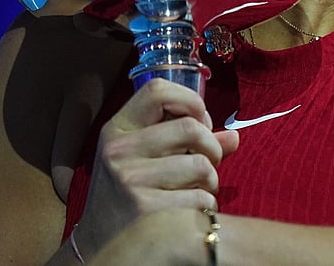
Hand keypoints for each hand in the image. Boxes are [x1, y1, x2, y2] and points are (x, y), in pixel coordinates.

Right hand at [76, 79, 238, 259]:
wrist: (100, 243)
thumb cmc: (130, 192)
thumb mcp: (145, 158)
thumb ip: (187, 141)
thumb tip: (234, 137)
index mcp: (117, 129)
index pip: (157, 89)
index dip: (190, 100)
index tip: (200, 121)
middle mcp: (119, 150)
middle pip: (191, 127)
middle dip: (212, 147)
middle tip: (209, 162)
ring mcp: (130, 179)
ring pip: (202, 165)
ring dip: (211, 180)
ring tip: (197, 189)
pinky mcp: (145, 209)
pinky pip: (200, 199)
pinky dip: (206, 206)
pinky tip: (190, 210)